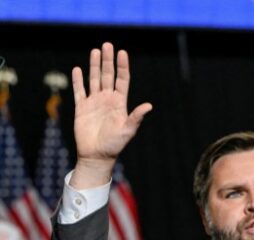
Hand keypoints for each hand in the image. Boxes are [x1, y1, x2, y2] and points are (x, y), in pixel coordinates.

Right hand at [70, 42, 151, 188]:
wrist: (97, 155)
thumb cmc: (115, 144)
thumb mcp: (128, 130)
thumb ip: (136, 116)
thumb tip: (149, 106)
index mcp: (120, 103)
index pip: (122, 80)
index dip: (122, 66)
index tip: (122, 52)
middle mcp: (108, 99)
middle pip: (108, 75)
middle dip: (108, 60)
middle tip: (107, 45)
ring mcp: (94, 102)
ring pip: (94, 79)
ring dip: (94, 66)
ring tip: (95, 51)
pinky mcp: (81, 108)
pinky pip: (79, 91)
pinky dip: (78, 81)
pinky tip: (78, 69)